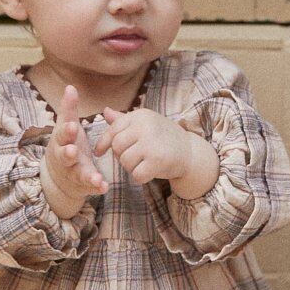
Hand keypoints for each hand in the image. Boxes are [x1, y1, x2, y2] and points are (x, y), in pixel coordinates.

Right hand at [41, 84, 106, 212]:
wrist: (58, 175)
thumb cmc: (66, 143)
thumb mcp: (66, 126)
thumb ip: (69, 109)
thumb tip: (70, 86)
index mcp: (62, 141)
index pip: (62, 134)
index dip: (66, 131)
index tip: (73, 125)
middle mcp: (65, 157)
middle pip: (64, 156)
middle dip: (68, 153)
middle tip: (73, 150)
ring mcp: (73, 172)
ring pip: (77, 173)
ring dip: (86, 174)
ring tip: (95, 177)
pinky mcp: (83, 183)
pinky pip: (90, 186)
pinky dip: (96, 186)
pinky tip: (104, 186)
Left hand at [95, 106, 215, 194]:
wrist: (191, 152)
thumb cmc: (163, 137)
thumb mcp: (145, 124)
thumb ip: (124, 121)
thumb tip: (105, 111)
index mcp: (140, 115)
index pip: (113, 129)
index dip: (103, 143)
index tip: (99, 153)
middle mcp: (145, 126)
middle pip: (117, 147)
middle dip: (122, 156)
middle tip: (135, 158)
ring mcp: (151, 143)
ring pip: (125, 162)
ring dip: (132, 168)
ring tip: (144, 163)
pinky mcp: (157, 161)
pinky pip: (136, 175)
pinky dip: (140, 178)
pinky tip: (149, 172)